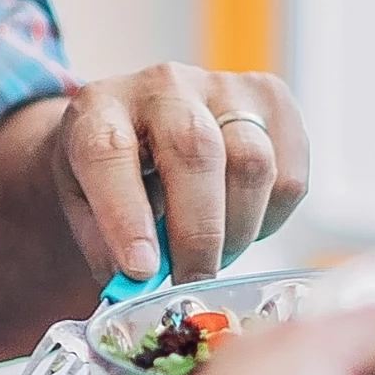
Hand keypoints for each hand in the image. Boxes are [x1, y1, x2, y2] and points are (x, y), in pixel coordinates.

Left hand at [45, 64, 308, 283]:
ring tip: (214, 257)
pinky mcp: (271, 100)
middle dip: (199, 232)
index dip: (125, 214)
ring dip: (238, 230)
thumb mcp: (84, 208)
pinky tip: (240, 224)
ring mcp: (223, 86)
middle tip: (193, 283)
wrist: (149, 126)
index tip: (141, 269)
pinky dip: (269, 219)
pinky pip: (289, 175)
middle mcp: (162, 85)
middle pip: (196, 150)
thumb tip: (136, 288)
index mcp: (99, 109)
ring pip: (252, 163)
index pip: (108, 151)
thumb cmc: (115, 175)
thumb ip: (104, 247)